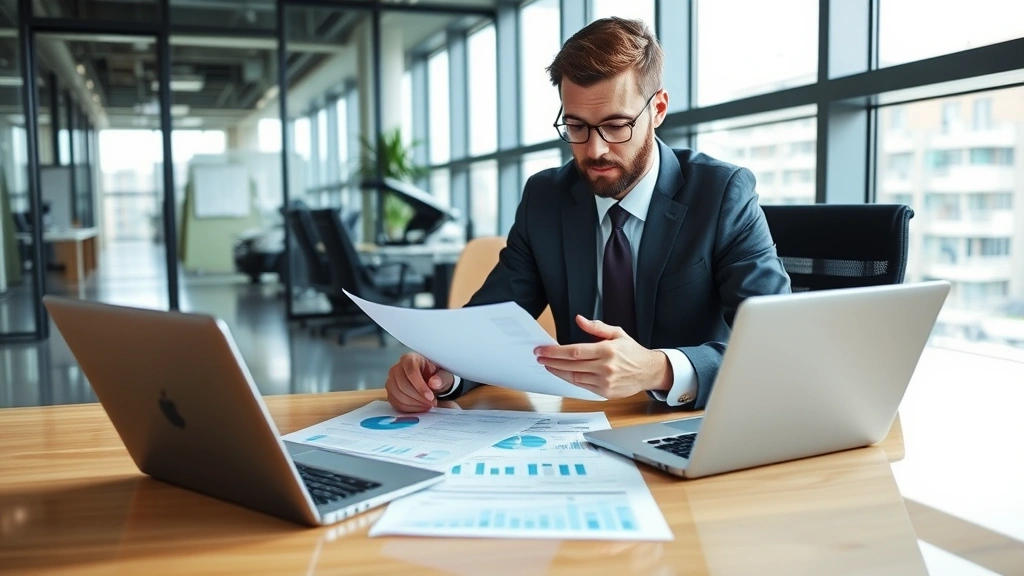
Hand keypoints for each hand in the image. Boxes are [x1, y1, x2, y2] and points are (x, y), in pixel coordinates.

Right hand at [384, 353, 455, 412]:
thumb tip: (434, 383)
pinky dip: (409, 408)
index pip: (411, 371)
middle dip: (418, 397)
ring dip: (414, 404)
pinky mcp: (390, 393)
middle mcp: (397, 368)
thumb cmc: (436, 376)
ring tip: (427, 405)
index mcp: (410, 359)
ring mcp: (391, 381)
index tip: (430, 396)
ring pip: (398, 395)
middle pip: (402, 384)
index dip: (420, 386)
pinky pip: (396, 403)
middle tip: (431, 403)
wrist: (432, 383)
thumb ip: (441, 378)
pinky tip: (420, 407)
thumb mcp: (444, 375)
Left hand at [534, 315, 671, 398]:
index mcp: (607, 350)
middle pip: (571, 365)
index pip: (574, 351)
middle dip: (551, 361)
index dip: (555, 351)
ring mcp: (605, 381)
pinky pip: (582, 386)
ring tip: (547, 365)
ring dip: (558, 371)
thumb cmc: (633, 352)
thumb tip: (579, 320)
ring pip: (574, 377)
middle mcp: (605, 367)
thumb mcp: (617, 333)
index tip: (542, 350)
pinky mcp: (605, 392)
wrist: (649, 371)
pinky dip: (570, 380)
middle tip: (539, 357)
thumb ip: (596, 327)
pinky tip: (563, 373)